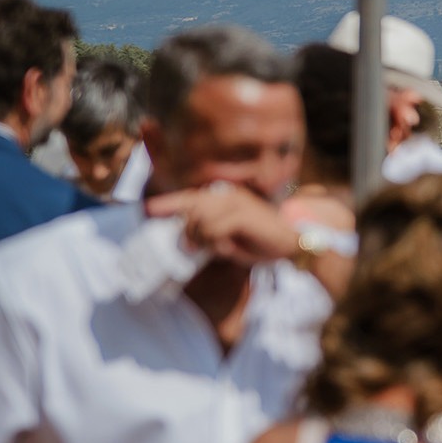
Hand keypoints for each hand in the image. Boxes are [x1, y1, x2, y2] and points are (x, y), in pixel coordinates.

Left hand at [146, 186, 296, 267]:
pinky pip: (213, 229)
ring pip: (198, 219)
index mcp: (225, 197)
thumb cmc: (262, 241)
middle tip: (189, 248)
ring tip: (217, 248)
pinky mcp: (242, 215)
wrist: (294, 242)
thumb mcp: (229, 238)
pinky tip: (228, 247)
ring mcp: (235, 203)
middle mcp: (228, 195)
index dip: (168, 203)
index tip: (147, 209)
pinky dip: (216, 242)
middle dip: (185, 230)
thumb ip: (208, 234)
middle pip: (190, 208)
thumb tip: (186, 240)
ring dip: (202, 238)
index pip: (190, 198)